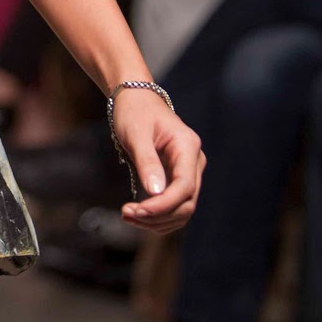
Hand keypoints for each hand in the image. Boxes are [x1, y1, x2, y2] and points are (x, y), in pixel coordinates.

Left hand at [110, 86, 204, 233]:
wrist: (136, 100)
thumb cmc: (134, 112)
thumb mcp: (136, 134)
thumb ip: (147, 162)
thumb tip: (155, 193)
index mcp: (188, 147)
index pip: (185, 187)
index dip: (164, 204)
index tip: (138, 211)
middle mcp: (194, 162)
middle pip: (186, 203)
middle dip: (158, 215)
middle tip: (127, 213)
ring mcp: (189, 171)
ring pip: (182, 209)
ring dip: (157, 220)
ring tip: (128, 216)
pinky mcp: (178, 179)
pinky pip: (174, 205)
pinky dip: (157, 215)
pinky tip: (136, 214)